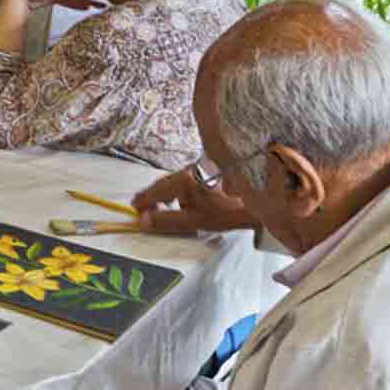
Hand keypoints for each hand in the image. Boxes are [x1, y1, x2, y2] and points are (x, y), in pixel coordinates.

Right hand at [132, 167, 255, 232]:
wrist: (254, 200)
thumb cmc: (225, 212)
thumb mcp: (193, 220)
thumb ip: (166, 220)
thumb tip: (144, 220)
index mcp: (182, 182)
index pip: (154, 191)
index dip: (142, 201)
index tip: (135, 209)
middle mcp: (187, 171)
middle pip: (161, 184)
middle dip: (150, 196)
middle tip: (142, 208)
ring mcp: (196, 169)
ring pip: (172, 181)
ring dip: (163, 193)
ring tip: (159, 206)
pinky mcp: (204, 171)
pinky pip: (182, 179)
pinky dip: (175, 189)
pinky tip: (179, 198)